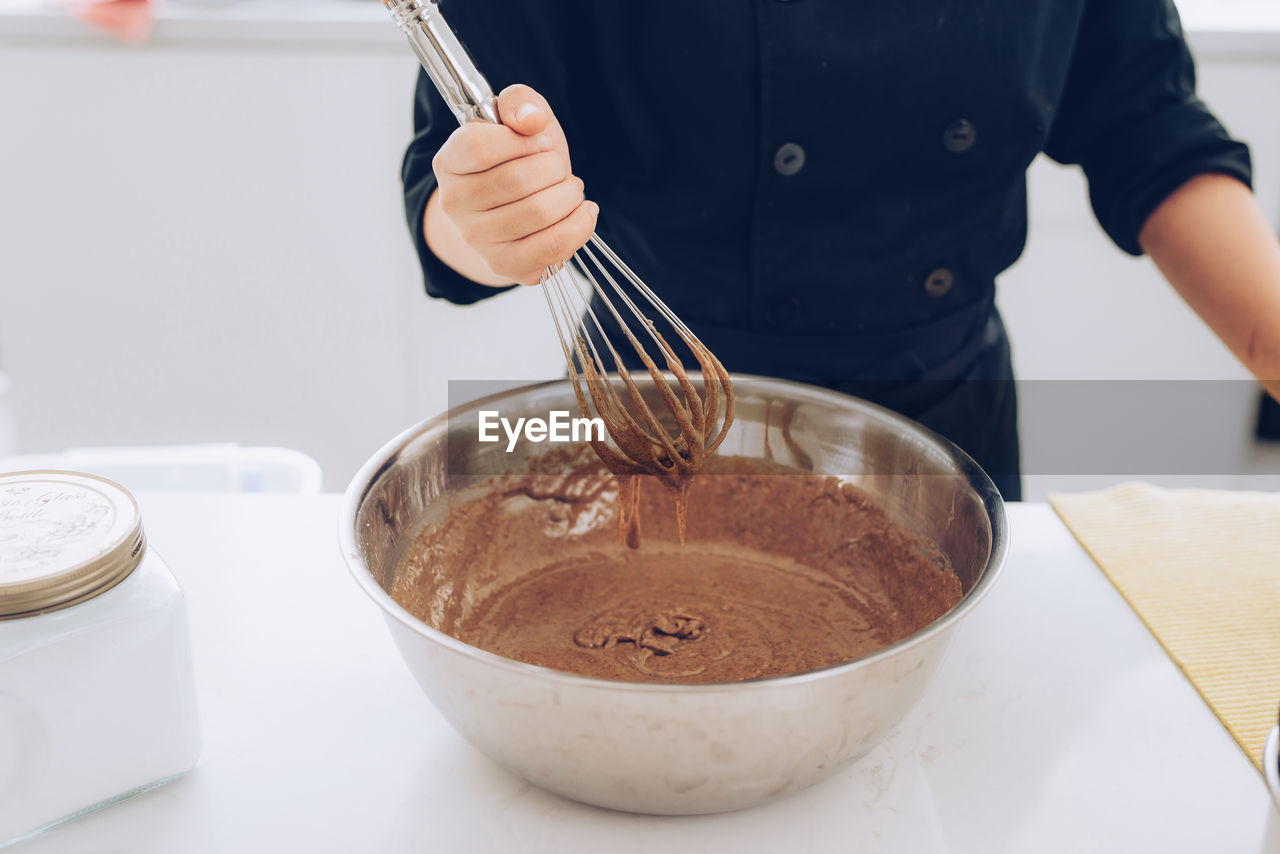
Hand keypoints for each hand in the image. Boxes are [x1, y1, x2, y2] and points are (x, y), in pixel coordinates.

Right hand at [430, 84, 597, 285]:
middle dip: (554, 168)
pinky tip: (583, 211)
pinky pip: (552, 246)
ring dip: (570, 194)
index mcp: (449, 162)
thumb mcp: (518, 120)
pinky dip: (580, 225)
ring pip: (538, 212)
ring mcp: (478, 240)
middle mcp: (454, 205)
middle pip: (516, 180)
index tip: (541, 140)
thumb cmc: (520, 160)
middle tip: (559, 168)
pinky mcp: (506, 266)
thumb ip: (520, 102)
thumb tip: (531, 120)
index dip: (521, 140)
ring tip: (570, 189)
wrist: (518, 209)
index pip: (479, 146)